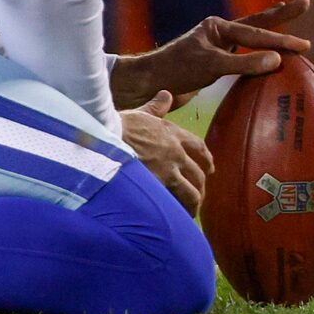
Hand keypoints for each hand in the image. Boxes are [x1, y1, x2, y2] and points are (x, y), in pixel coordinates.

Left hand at [111, 0, 313, 112]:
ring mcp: (217, 46)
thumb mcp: (211, 66)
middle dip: (281, 16)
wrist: (150, 84)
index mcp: (218, 27)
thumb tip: (277, 60)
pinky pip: (244, 54)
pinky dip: (259, 51)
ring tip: (287, 14)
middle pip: (257, 23)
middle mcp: (219, 33)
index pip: (257, 32)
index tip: (304, 46)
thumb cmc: (176, 71)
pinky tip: (266, 53)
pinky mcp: (215, 62)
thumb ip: (244, 63)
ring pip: (251, 36)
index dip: (282, 39)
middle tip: (305, 3)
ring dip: (270, 29)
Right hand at [120, 91, 211, 215]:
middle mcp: (175, 153)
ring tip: (190, 213)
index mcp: (173, 134)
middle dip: (201, 186)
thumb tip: (166, 95)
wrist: (103, 140)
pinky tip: (174, 219)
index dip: (206, 159)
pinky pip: (174, 204)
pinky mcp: (157, 187)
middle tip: (199, 195)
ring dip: (193, 203)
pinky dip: (177, 212)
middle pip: (198, 173)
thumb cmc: (118, 126)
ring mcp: (167, 172)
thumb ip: (156, 107)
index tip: (210, 168)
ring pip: (191, 192)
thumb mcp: (141, 114)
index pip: (199, 147)